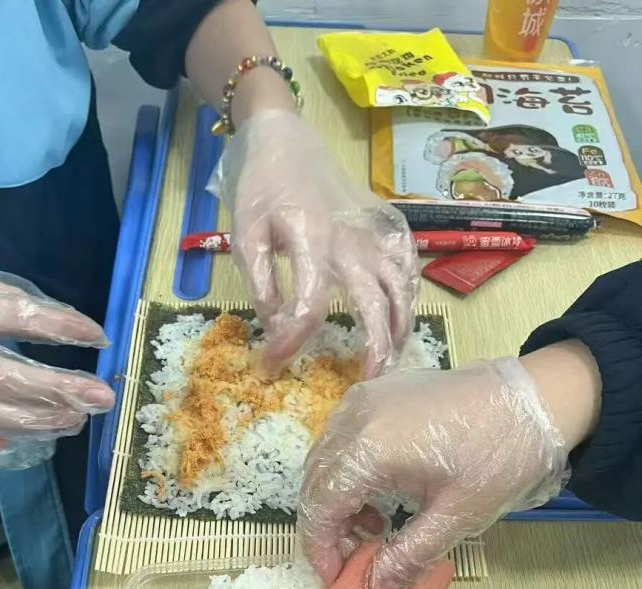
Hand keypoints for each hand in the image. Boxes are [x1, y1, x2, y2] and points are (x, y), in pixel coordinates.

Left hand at [211, 111, 418, 377]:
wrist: (283, 136)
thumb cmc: (260, 188)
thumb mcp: (244, 235)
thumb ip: (259, 282)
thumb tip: (277, 325)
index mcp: (310, 240)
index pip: (307, 307)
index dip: (289, 343)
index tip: (271, 366)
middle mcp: (350, 239)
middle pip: (374, 303)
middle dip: (374, 349)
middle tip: (367, 384)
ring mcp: (373, 231)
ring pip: (401, 286)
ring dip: (400, 327)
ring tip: (392, 361)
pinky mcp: (384, 225)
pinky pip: (407, 263)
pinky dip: (411, 293)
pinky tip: (403, 317)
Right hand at [299, 356, 572, 588]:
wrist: (534, 399)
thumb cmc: (500, 456)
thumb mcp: (458, 516)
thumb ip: (409, 555)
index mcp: (370, 448)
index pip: (321, 505)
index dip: (320, 546)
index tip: (334, 576)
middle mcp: (355, 418)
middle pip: (315, 481)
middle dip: (327, 525)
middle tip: (356, 558)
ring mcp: (363, 399)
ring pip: (324, 459)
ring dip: (337, 498)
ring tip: (376, 527)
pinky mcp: (376, 392)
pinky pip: (341, 437)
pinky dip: (348, 470)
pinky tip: (380, 491)